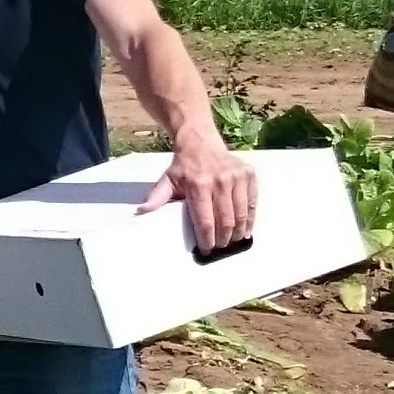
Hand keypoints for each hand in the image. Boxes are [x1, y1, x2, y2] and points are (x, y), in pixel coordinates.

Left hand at [143, 134, 258, 254]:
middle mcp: (220, 181)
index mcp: (198, 185)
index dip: (207, 240)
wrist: (200, 142)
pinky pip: (252, 203)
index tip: (206, 250)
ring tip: (232, 242)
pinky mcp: (248, 175)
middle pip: (225, 221)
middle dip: (223, 239)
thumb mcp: (167, 180)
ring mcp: (236, 177)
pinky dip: (250, 219)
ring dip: (237, 233)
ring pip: (240, 214)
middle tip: (220, 248)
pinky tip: (245, 229)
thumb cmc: (184, 166)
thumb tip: (141, 211)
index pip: (205, 221)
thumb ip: (157, 197)